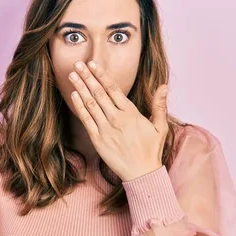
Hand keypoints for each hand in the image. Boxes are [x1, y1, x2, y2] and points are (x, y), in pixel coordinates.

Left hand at [68, 60, 168, 181]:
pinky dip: (79, 106)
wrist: (141, 173)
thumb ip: (159, 105)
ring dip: (80, 87)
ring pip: (90, 103)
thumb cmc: (151, 150)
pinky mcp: (97, 139)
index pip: (113, 89)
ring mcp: (105, 129)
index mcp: (131, 113)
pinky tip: (74, 95)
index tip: (93, 64)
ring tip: (72, 74)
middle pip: (99, 93)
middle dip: (87, 77)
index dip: (101, 75)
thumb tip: (163, 86)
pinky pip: (86, 119)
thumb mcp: (160, 126)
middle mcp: (116, 118)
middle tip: (78, 63)